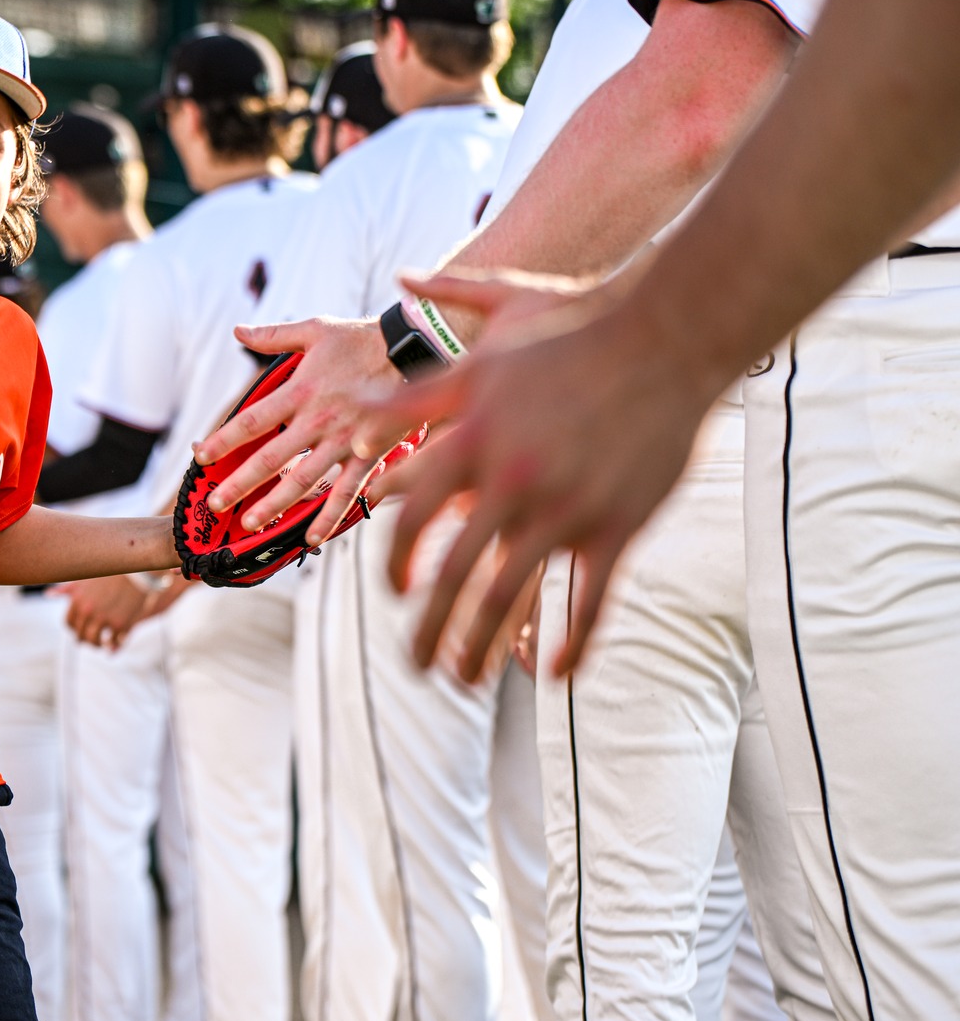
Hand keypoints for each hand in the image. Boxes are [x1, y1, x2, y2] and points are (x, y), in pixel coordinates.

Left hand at [58, 574, 154, 650]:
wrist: (136, 571)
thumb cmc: (110, 572)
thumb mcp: (86, 578)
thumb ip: (68, 589)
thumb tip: (48, 594)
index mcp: (77, 601)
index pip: (69, 623)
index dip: (74, 629)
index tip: (80, 630)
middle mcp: (88, 611)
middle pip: (80, 635)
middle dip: (85, 639)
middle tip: (92, 640)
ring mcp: (104, 619)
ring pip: (95, 641)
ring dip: (98, 645)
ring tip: (103, 644)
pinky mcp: (120, 625)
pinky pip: (113, 642)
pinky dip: (113, 645)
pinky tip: (115, 642)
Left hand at [191, 317, 405, 544]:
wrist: (414, 349)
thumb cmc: (362, 339)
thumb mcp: (315, 330)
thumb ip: (273, 335)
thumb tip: (237, 330)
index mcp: (300, 390)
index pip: (252, 421)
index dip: (223, 440)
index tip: (200, 456)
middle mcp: (317, 420)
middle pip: (270, 458)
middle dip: (239, 484)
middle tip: (215, 504)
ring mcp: (342, 441)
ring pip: (303, 481)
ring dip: (275, 505)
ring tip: (250, 522)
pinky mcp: (369, 454)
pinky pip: (346, 491)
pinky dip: (329, 516)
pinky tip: (310, 538)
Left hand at [371, 273, 715, 678]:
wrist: (664, 342)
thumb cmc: (566, 342)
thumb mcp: (481, 362)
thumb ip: (415, 395)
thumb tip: (356, 406)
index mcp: (471, 443)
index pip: (411, 518)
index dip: (394, 563)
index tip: (394, 592)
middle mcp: (512, 482)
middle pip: (452, 575)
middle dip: (428, 630)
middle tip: (415, 664)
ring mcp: (567, 509)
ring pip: (510, 597)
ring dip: (481, 648)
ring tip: (464, 679)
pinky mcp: (619, 526)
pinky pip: (591, 600)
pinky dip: (574, 644)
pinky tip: (554, 677)